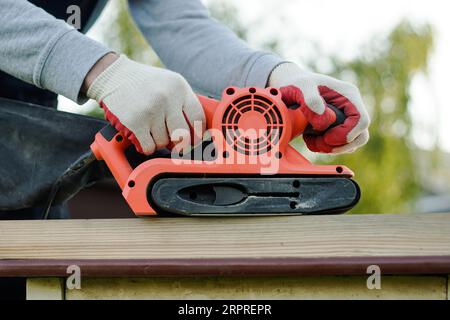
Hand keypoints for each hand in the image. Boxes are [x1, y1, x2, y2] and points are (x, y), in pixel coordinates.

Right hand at [85, 54, 204, 154]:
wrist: (113, 75)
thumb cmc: (143, 82)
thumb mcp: (169, 83)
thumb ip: (183, 102)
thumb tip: (198, 130)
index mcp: (179, 87)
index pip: (198, 117)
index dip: (198, 132)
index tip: (195, 139)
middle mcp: (167, 98)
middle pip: (183, 135)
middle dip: (179, 142)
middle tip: (174, 142)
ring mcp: (151, 110)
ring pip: (164, 142)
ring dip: (158, 141)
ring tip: (151, 130)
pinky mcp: (135, 122)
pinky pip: (149, 147)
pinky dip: (146, 146)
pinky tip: (143, 136)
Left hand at [269, 63, 369, 153]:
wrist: (290, 83)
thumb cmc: (297, 83)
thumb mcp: (301, 87)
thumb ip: (311, 100)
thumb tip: (324, 121)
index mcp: (348, 95)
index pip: (361, 121)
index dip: (346, 134)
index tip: (326, 138)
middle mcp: (351, 106)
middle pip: (360, 136)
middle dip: (340, 145)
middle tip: (319, 143)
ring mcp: (346, 117)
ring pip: (351, 143)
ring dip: (331, 148)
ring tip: (311, 140)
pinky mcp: (337, 126)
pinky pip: (339, 144)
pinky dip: (325, 147)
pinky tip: (310, 139)